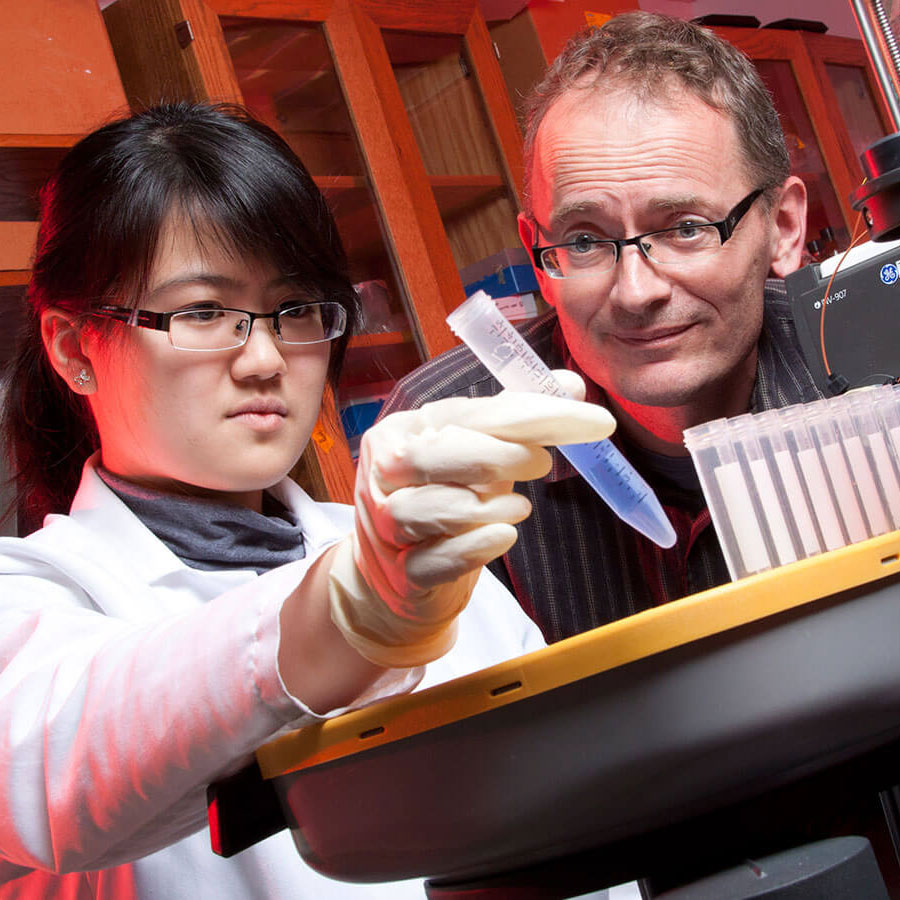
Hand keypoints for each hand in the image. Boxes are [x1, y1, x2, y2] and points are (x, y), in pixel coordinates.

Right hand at [328, 377, 614, 666]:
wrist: (404, 571)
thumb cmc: (446, 497)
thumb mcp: (478, 451)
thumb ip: (518, 419)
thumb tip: (570, 387)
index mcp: (405, 430)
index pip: (469, 414)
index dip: (532, 414)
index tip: (593, 420)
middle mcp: (385, 474)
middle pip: (430, 456)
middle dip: (494, 456)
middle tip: (544, 463)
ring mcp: (385, 526)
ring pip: (421, 510)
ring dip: (479, 507)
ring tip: (522, 507)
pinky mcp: (399, 574)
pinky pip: (428, 561)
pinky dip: (469, 549)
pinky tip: (504, 538)